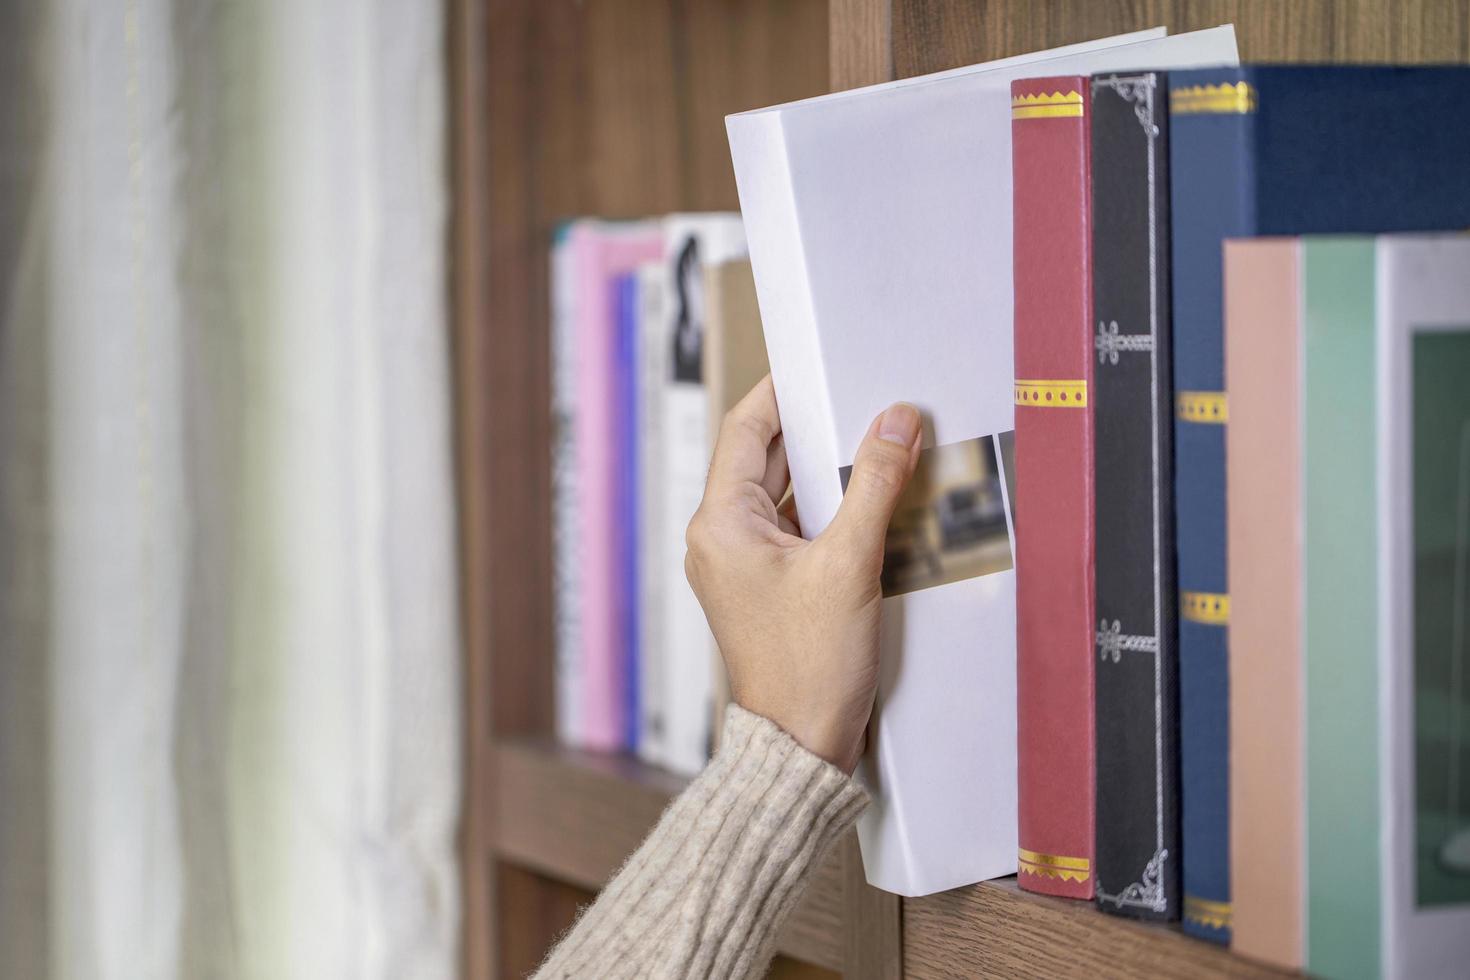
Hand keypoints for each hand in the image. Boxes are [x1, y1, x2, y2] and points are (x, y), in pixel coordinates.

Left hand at [684, 376, 921, 773]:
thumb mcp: (850, 564)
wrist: (800, 747)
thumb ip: (873, 484)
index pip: (746, 430)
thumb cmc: (808, 669)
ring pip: (783, 494)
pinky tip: (868, 502)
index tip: (817, 364)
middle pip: (765, 459)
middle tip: (863, 402)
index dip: (781, 391)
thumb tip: (895, 420)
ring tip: (874, 446)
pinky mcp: (765, 587)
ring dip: (826, 472)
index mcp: (721, 523)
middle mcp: (720, 539)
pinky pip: (794, 529)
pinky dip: (827, 510)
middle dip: (815, 430)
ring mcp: (740, 565)